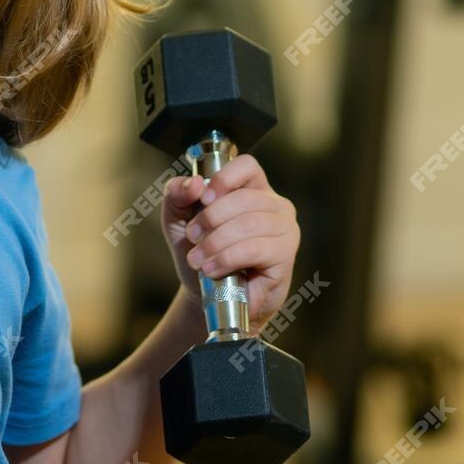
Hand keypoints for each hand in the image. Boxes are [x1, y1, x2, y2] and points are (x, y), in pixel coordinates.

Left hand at [159, 155, 298, 327]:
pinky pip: (256, 249)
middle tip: (192, 237)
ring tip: (198, 259)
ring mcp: (285, 230)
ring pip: (251, 224)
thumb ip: (177, 194)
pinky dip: (228, 258)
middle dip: (211, 218)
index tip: (203, 198)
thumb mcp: (178, 219)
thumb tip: (195, 183)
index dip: (225, 178)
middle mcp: (275, 206)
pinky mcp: (286, 256)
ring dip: (216, 242)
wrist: (212, 297)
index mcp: (252, 188)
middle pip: (246, 198)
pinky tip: (212, 269)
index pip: (247, 166)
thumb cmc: (200, 251)